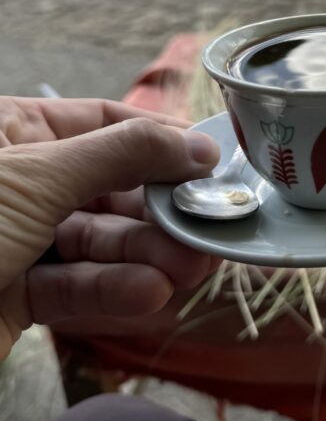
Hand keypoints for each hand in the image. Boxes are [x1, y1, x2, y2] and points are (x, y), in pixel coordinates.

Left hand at [0, 97, 220, 358]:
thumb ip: (123, 155)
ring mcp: (17, 242)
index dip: (159, 140)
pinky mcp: (14, 298)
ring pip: (99, 242)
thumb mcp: (37, 175)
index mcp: (14, 133)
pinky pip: (74, 289)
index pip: (104, 122)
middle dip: (158, 209)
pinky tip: (148, 293)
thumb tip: (196, 145)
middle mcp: (21, 183)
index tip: (210, 160)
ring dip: (145, 255)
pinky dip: (113, 292)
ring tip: (187, 266)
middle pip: (110, 187)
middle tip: (206, 226)